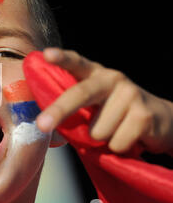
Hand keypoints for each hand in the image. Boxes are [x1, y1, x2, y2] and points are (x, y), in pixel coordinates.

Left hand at [36, 48, 172, 154]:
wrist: (161, 122)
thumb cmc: (114, 116)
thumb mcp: (94, 106)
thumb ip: (73, 109)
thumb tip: (45, 125)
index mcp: (95, 74)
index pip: (76, 62)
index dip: (62, 58)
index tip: (46, 54)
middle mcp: (112, 78)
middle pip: (81, 94)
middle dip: (59, 111)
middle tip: (42, 125)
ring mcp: (130, 94)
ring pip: (97, 130)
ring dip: (102, 140)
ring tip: (115, 131)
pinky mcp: (144, 115)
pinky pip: (115, 143)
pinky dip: (117, 148)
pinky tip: (129, 138)